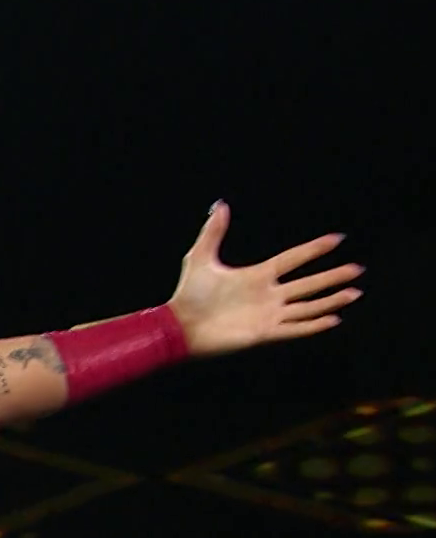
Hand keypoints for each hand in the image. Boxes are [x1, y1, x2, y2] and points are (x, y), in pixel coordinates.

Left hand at [167, 201, 363, 357]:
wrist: (179, 325)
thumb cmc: (188, 293)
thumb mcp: (200, 258)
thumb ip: (213, 232)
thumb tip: (221, 204)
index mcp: (257, 276)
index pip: (293, 259)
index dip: (314, 249)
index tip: (337, 239)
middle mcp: (268, 295)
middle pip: (308, 284)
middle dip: (333, 276)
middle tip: (357, 269)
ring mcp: (268, 314)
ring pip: (308, 306)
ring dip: (331, 300)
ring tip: (354, 292)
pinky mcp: (264, 333)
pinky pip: (295, 328)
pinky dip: (314, 324)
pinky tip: (333, 318)